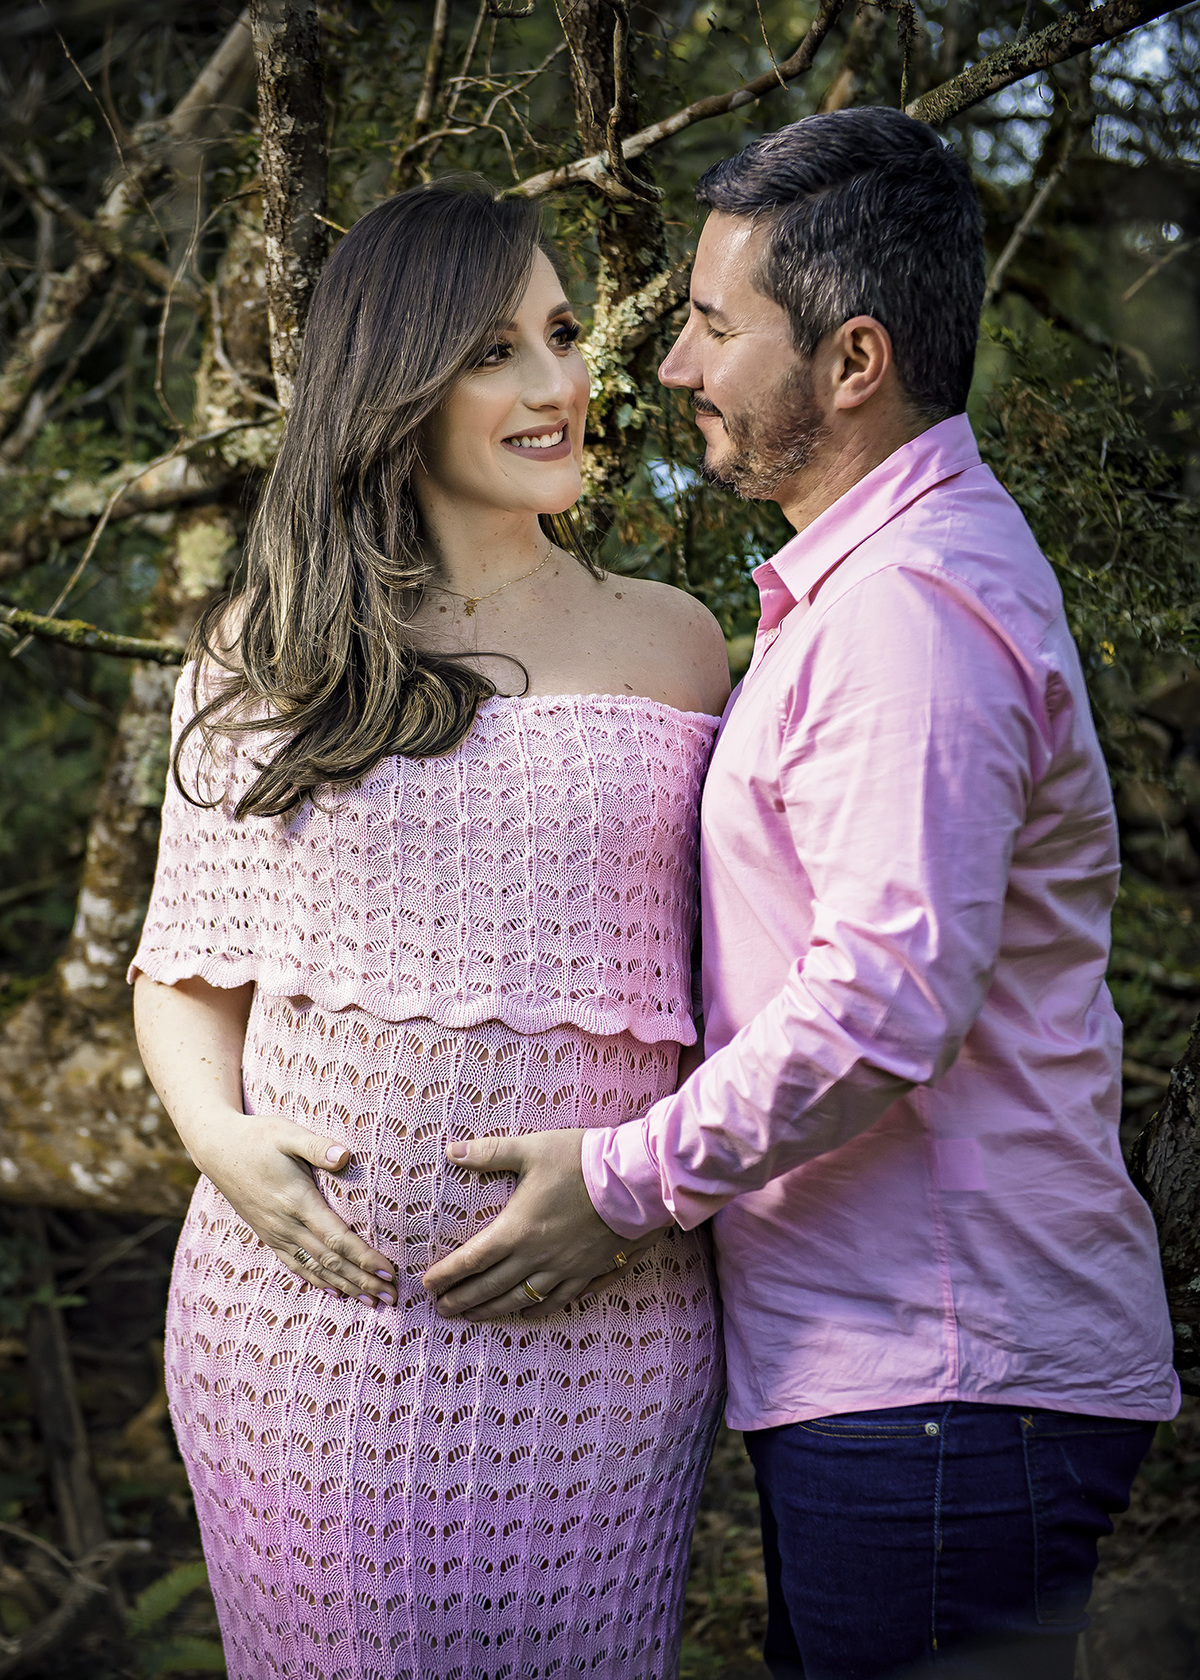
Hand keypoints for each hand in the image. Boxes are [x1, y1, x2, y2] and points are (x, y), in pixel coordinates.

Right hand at [189, 1105, 395, 1306]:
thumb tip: (344, 1155)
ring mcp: (276, 1233)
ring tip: (372, 1302)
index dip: (364, 1258)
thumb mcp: (287, 1134)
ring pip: (315, 1269)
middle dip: (363, 1281)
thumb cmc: (258, 1137)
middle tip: (393, 1297)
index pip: (337, 1239)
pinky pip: (296, 1265)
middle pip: (331, 1262)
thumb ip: (316, 1146)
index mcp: (297, 1202)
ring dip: (346, 1287)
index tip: (388, 1272)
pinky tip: (335, 1292)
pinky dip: (318, 1280)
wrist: (217, 1149)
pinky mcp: (269, 1235)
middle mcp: (286, 1224)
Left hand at [421, 1128, 663, 1319]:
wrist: (634, 1181)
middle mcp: (536, 1257)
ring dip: (493, 1311)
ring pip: (521, 1300)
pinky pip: (558, 1300)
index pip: (471, 1260)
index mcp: (516, 1230)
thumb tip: (452, 1151)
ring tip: (474, 1317)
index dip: (447, 1275)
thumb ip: (490, 1153)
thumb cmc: (581, 1161)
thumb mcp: (531, 1149)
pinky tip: (528, 1313)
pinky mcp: (588, 1272)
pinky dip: (538, 1310)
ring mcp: (563, 1270)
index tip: (428, 1285)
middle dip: (462, 1300)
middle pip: (490, 1288)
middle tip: (443, 1309)